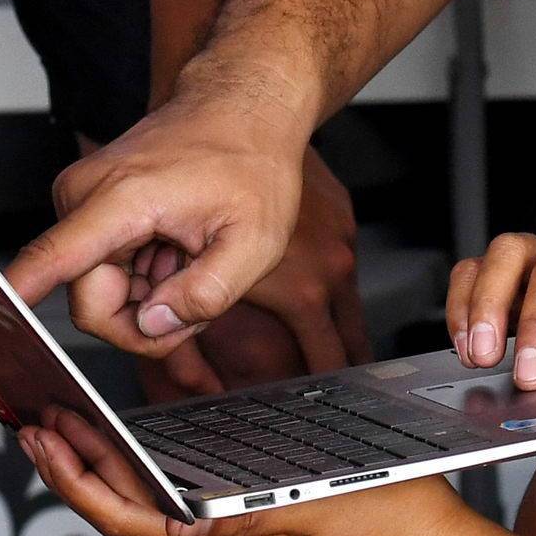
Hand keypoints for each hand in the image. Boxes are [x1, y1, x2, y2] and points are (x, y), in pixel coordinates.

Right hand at [10, 81, 310, 359]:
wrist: (239, 108)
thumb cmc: (249, 163)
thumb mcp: (254, 242)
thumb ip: (205, 294)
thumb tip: (154, 325)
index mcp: (120, 200)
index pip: (48, 261)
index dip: (18, 301)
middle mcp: (84, 197)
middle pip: (90, 304)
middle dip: (147, 317)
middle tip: (197, 292)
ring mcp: (80, 200)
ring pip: (98, 292)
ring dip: (150, 295)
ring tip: (190, 258)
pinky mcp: (85, 207)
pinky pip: (101, 271)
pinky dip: (143, 275)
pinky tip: (174, 248)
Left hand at [17, 417, 462, 535]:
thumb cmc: (386, 523)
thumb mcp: (316, 513)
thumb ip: (248, 524)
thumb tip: (182, 532)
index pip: (128, 519)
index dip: (79, 483)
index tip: (47, 441)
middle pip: (124, 508)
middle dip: (73, 466)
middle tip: (36, 419)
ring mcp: (233, 530)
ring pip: (147, 500)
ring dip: (103, 462)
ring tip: (70, 421)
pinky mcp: (251, 514)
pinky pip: (181, 490)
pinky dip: (147, 461)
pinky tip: (140, 436)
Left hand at [145, 149, 367, 395]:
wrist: (243, 117)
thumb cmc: (210, 190)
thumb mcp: (193, 270)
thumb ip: (187, 326)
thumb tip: (185, 376)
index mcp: (303, 290)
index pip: (329, 361)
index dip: (319, 393)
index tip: (318, 418)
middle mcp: (332, 267)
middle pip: (349, 341)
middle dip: (332, 366)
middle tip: (327, 391)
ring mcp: (342, 239)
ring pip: (345, 303)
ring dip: (330, 324)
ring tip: (316, 346)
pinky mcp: (342, 215)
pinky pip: (337, 262)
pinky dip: (324, 280)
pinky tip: (301, 282)